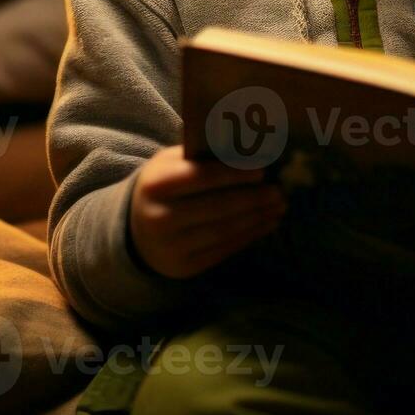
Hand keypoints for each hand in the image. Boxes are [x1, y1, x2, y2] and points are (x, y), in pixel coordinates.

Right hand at [128, 145, 287, 279]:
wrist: (135, 230)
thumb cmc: (164, 188)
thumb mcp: (170, 164)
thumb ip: (200, 155)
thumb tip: (246, 147)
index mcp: (156, 185)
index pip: (200, 177)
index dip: (233, 174)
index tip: (262, 170)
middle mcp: (159, 218)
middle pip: (216, 207)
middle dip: (252, 199)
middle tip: (278, 191)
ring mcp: (171, 246)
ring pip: (223, 231)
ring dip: (256, 218)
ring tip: (278, 206)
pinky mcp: (184, 267)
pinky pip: (223, 250)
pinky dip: (249, 236)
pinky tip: (266, 223)